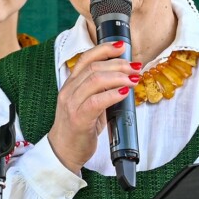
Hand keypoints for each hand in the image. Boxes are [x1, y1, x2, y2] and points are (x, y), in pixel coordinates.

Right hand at [48, 41, 138, 174]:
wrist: (63, 152)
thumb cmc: (78, 128)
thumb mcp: (88, 104)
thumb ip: (101, 91)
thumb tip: (125, 79)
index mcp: (71, 84)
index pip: (86, 58)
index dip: (104, 49)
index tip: (122, 46)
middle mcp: (69, 91)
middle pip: (94, 67)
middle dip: (118, 64)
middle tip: (135, 67)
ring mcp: (71, 104)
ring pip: (95, 80)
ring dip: (119, 77)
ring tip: (134, 79)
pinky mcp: (78, 118)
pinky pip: (97, 101)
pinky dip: (113, 94)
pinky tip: (124, 93)